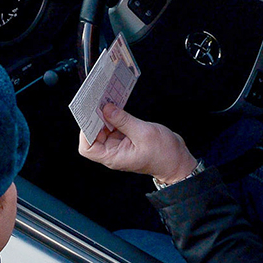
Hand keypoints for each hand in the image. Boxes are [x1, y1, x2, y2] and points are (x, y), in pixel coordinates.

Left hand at [79, 104, 196, 184]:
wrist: (177, 160)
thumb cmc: (163, 153)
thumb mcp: (143, 133)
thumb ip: (123, 121)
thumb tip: (106, 109)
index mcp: (114, 156)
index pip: (88, 148)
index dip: (85, 133)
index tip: (90, 116)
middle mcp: (113, 152)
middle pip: (94, 137)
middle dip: (95, 120)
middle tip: (98, 104)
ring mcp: (120, 146)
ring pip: (104, 130)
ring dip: (105, 116)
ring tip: (108, 102)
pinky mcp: (126, 139)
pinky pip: (115, 127)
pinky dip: (115, 117)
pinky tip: (117, 107)